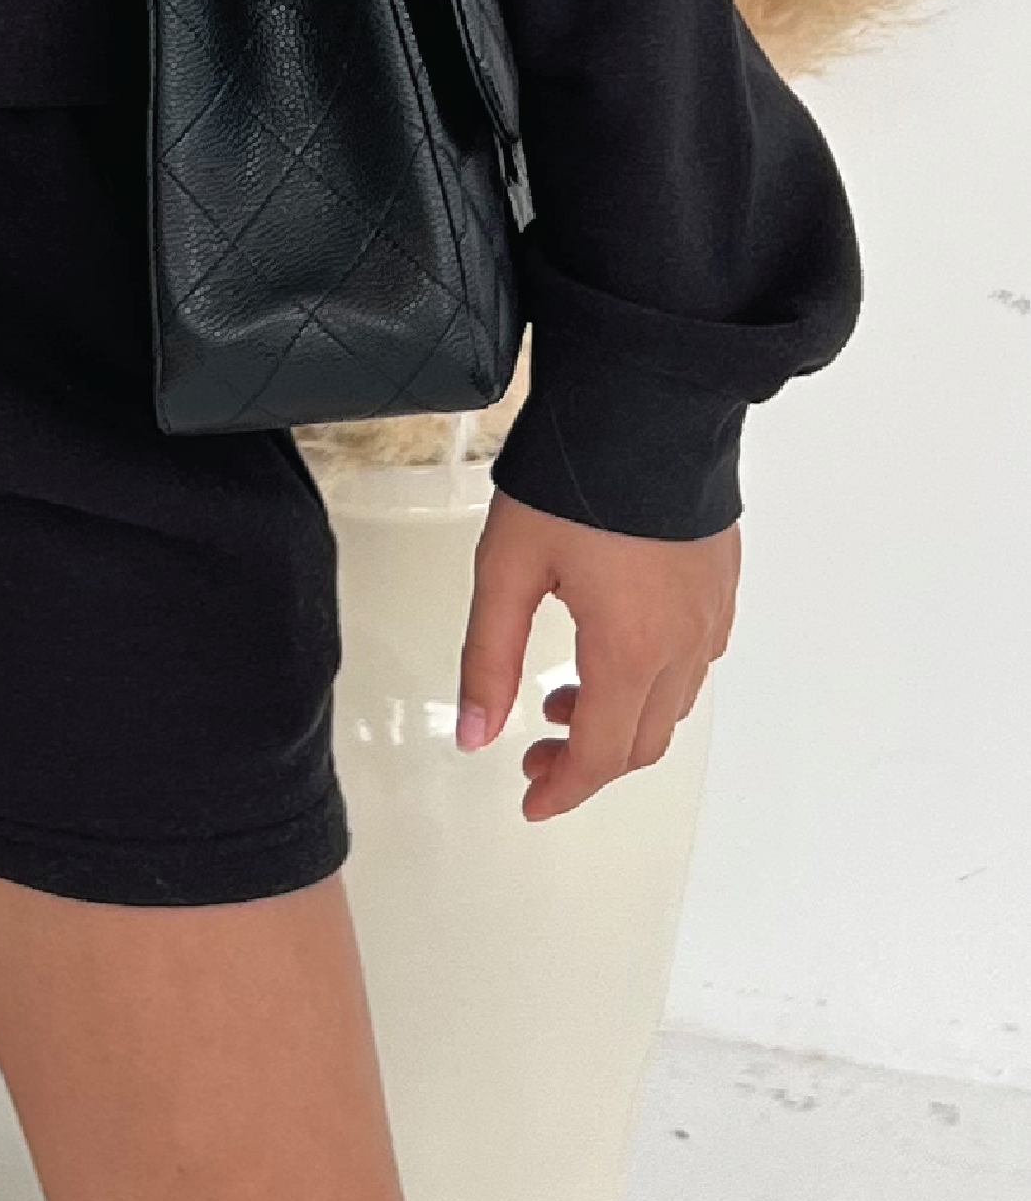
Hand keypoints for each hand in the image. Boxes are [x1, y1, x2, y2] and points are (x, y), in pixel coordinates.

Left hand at [455, 490, 740, 821]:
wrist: (650, 398)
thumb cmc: (576, 477)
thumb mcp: (507, 571)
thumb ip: (487, 661)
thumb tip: (477, 735)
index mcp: (630, 649)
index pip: (601, 756)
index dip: (564, 791)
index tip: (532, 802)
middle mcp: (683, 642)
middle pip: (641, 743)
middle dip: (587, 762)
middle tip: (536, 751)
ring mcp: (710, 613)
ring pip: (672, 706)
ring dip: (620, 721)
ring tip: (564, 697)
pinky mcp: (722, 584)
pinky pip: (696, 663)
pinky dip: (653, 684)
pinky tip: (614, 655)